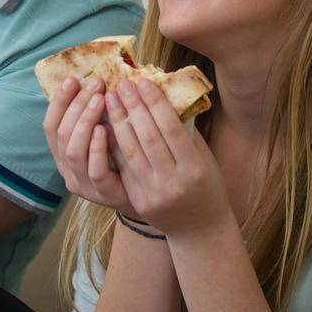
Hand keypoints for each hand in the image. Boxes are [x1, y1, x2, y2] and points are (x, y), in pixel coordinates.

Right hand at [43, 75, 139, 220]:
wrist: (143, 196)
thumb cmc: (122, 160)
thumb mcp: (105, 135)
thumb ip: (96, 116)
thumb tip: (97, 80)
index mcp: (62, 154)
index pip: (50, 126)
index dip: (59, 102)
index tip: (72, 79)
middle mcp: (67, 170)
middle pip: (61, 134)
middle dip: (77, 105)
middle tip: (95, 85)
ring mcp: (83, 184)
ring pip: (73, 151)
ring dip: (85, 121)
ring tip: (99, 100)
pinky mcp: (102, 193)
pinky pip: (95, 169)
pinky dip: (97, 147)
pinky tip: (105, 129)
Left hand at [105, 80, 230, 236]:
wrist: (200, 229)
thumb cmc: (207, 187)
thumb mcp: (205, 159)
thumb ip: (186, 133)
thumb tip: (165, 98)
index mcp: (194, 168)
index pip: (171, 128)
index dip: (155, 103)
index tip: (143, 82)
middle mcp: (173, 182)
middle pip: (148, 137)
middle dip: (133, 107)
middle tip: (121, 84)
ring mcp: (154, 194)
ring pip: (131, 151)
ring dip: (118, 122)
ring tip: (110, 99)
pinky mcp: (139, 201)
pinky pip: (123, 167)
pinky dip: (113, 145)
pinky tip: (105, 125)